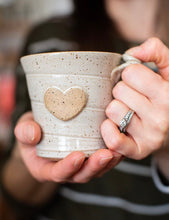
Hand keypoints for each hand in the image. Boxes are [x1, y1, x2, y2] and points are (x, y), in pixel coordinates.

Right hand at [14, 112, 121, 182]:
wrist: (45, 129)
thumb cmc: (34, 131)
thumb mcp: (24, 129)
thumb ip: (24, 132)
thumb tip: (33, 134)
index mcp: (48, 168)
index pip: (59, 173)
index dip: (68, 167)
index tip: (77, 156)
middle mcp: (68, 170)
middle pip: (83, 174)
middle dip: (95, 166)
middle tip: (105, 154)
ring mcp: (82, 164)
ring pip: (97, 169)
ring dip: (109, 161)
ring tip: (118, 150)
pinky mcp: (91, 155)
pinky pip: (104, 158)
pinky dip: (114, 153)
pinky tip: (121, 142)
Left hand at [101, 37, 168, 159]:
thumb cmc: (165, 99)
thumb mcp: (168, 72)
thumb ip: (156, 53)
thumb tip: (136, 51)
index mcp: (168, 95)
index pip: (130, 72)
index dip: (131, 74)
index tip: (138, 81)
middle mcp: (161, 118)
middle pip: (119, 90)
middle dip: (123, 91)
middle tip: (133, 98)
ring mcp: (150, 136)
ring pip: (113, 110)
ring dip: (116, 108)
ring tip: (129, 112)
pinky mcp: (138, 151)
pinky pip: (113, 139)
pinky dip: (109, 129)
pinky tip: (117, 125)